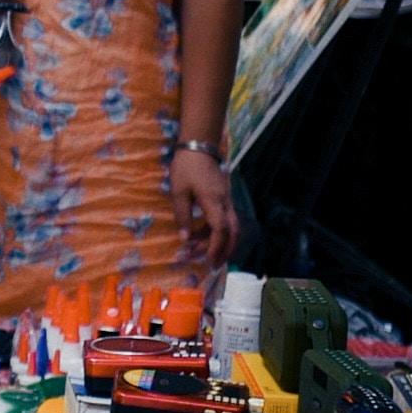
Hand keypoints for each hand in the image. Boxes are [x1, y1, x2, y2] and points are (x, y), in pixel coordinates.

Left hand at [171, 145, 237, 267]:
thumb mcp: (178, 192)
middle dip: (225, 250)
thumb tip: (185, 238)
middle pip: (233, 232)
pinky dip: (214, 230)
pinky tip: (199, 235)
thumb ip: (183, 216)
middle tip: (213, 265)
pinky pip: (223, 219)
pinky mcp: (223, 198)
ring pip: (229, 226)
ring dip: (217, 241)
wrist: (198, 147)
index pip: (220, 229)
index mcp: (214, 201)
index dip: (215, 246)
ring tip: (198, 251)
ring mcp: (226, 200)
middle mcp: (225, 203)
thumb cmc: (186, 167)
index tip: (208, 260)